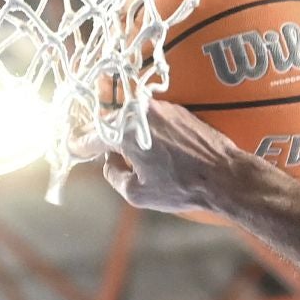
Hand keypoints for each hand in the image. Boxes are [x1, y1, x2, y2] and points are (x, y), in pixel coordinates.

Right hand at [80, 99, 239, 214]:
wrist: (226, 175)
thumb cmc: (182, 186)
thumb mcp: (138, 193)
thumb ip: (114, 175)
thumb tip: (110, 163)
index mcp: (125, 130)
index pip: (93, 136)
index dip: (81, 145)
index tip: (73, 148)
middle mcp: (140, 111)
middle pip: (112, 121)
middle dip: (101, 134)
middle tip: (94, 148)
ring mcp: (162, 107)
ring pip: (133, 117)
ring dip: (125, 131)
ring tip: (125, 151)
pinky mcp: (179, 110)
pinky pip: (153, 118)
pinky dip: (146, 129)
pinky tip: (152, 146)